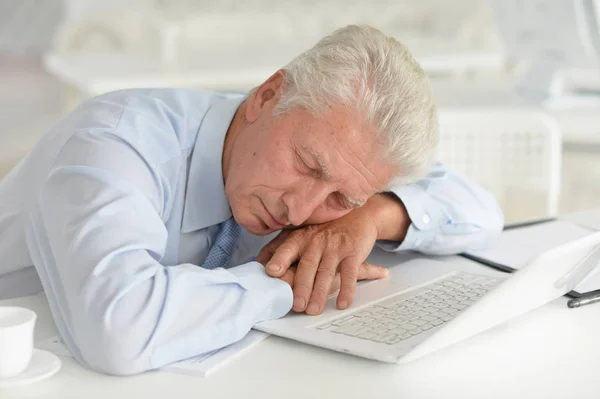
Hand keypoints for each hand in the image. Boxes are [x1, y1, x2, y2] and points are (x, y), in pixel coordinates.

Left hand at [256, 203, 389, 314]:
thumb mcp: (300, 232)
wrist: (356, 215)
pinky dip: (347, 290)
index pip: (287, 248)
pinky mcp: (353, 252)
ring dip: (320, 293)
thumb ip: (279, 247)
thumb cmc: (323, 228)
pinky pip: (349, 273)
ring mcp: (335, 246)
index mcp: (300, 237)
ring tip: (314, 309)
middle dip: (301, 286)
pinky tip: (342, 303)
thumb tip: (258, 263)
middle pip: (307, 265)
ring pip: (326, 272)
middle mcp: (316, 241)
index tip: (272, 271)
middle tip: (296, 305)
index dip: (279, 259)